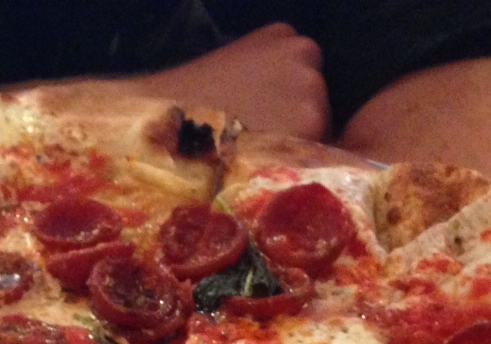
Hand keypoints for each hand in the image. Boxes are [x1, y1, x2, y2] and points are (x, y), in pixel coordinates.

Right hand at [134, 24, 329, 141]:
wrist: (170, 125)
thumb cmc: (193, 105)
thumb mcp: (232, 69)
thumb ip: (266, 76)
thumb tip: (279, 103)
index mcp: (284, 35)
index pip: (304, 74)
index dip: (285, 102)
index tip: (263, 117)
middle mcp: (304, 53)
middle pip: (317, 97)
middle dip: (296, 119)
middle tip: (260, 138)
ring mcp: (312, 86)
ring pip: (320, 124)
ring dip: (299, 140)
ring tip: (260, 151)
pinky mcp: (312, 122)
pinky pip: (316, 149)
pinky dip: (297, 159)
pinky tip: (267, 161)